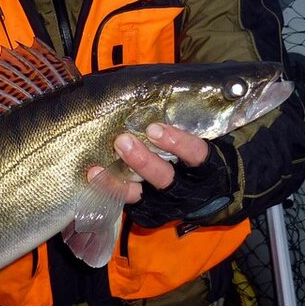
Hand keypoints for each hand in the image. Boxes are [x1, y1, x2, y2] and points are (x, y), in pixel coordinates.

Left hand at [86, 123, 209, 204]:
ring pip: (143, 195)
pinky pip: (130, 204)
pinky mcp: (152, 213)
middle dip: (142, 161)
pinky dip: (111, 191)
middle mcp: (188, 189)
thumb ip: (185, 122)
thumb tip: (154, 92)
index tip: (154, 128)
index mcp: (206, 167)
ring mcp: (168, 204)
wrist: (209, 192)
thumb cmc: (198, 155)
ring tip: (97, 169)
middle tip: (122, 142)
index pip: (196, 154)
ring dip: (119, 182)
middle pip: (165, 178)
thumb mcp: (202, 138)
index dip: (177, 142)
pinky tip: (94, 178)